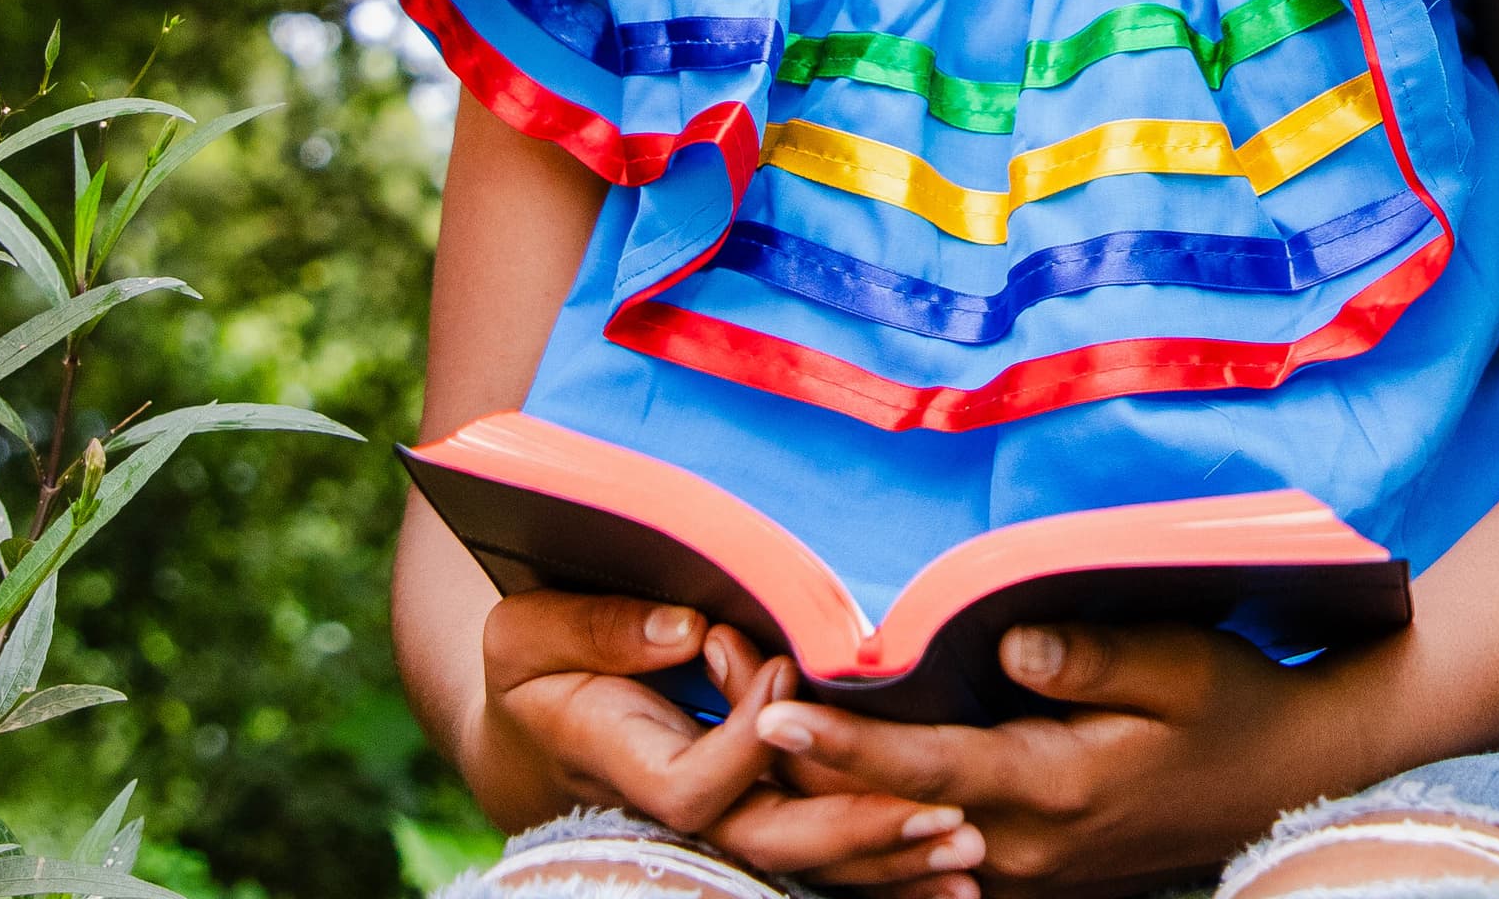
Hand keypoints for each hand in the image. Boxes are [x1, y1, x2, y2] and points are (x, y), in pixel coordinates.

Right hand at [474, 592, 988, 893]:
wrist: (530, 733)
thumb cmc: (532, 668)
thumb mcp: (529, 633)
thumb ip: (597, 629)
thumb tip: (688, 625)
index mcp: (625, 766)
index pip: (697, 789)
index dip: (746, 740)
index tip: (785, 666)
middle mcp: (680, 814)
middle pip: (772, 847)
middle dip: (858, 833)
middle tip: (945, 813)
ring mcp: (720, 828)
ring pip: (807, 867)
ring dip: (889, 862)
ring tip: (969, 852)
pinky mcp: (751, 822)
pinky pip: (822, 862)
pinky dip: (886, 873)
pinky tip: (954, 880)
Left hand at [755, 623, 1364, 898]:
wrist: (1288, 779)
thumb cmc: (1233, 703)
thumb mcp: (1179, 662)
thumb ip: (1092, 655)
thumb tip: (1013, 640)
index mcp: (1059, 786)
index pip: (926, 768)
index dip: (844, 739)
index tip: (768, 708)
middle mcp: (1028, 847)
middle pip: (885, 815)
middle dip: (798, 759)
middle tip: (720, 684)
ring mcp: (1027, 874)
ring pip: (895, 843)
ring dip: (820, 790)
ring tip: (742, 721)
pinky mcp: (1032, 877)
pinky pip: (926, 857)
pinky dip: (868, 819)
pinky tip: (818, 777)